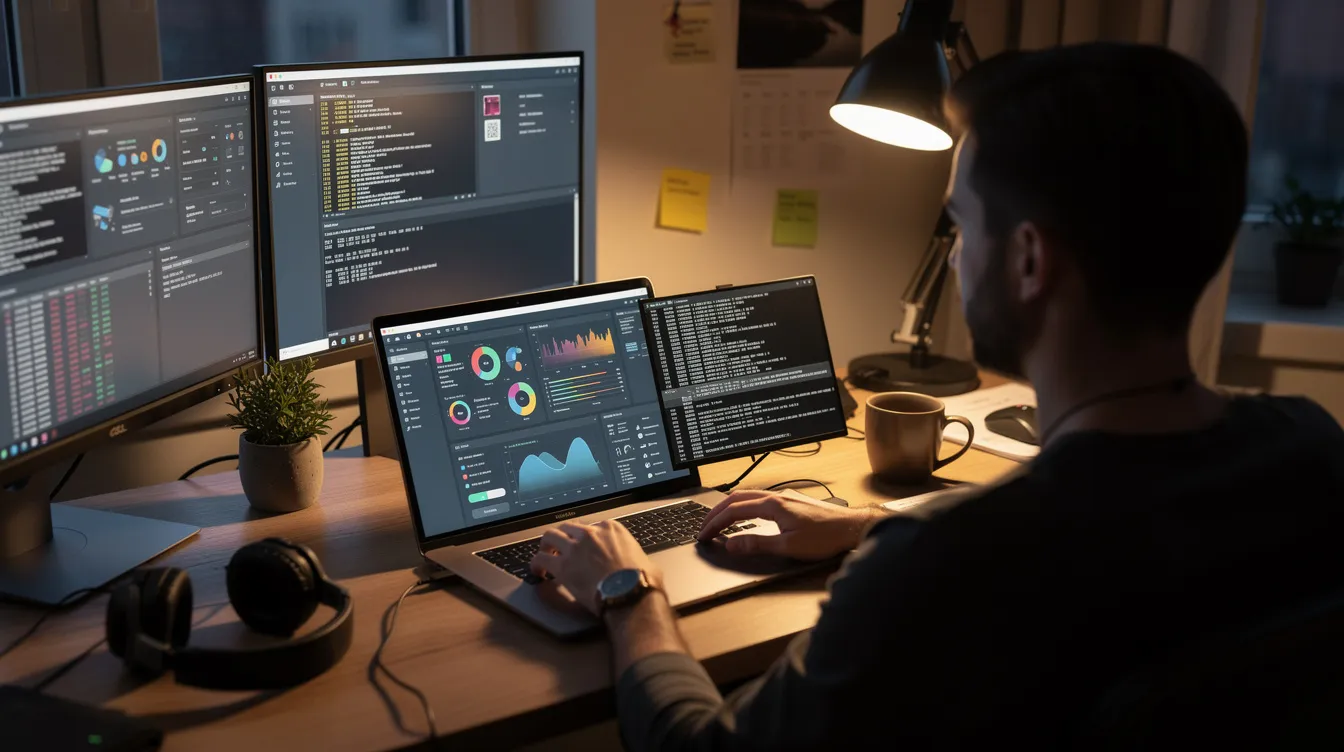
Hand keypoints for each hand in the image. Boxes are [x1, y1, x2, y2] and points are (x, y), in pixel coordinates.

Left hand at [529, 520, 661, 614]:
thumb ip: (636, 557)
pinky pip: (541, 559)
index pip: (590, 527)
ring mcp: (574, 548)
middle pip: (568, 528)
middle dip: (563, 538)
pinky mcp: (562, 565)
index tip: (582, 546)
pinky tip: (537, 572)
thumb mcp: (645, 560)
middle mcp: (591, 533)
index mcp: (611, 529)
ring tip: (545, 555)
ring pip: (550, 537)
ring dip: (546, 546)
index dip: (584, 538)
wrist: (630, 593)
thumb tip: (643, 565)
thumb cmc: (641, 580)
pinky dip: (536, 564)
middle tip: (559, 548)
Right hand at [698, 490, 883, 560]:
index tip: (704, 535)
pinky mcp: (791, 502)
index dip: (715, 523)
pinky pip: (758, 499)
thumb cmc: (824, 537)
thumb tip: (731, 544)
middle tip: (703, 527)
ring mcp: (784, 497)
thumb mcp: (788, 546)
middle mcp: (776, 496)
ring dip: (729, 507)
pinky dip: (743, 506)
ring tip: (718, 521)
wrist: (851, 527)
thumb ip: (757, 544)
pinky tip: (745, 515)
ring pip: (748, 496)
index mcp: (772, 505)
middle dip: (716, 512)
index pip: (734, 511)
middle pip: (736, 499)